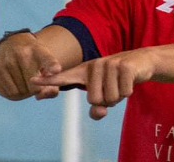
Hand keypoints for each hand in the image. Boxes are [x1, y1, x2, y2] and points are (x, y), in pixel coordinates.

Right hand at [0, 32, 61, 100]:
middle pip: (33, 86)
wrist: (10, 44)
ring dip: (25, 92)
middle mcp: (20, 55)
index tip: (57, 70)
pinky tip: (17, 84)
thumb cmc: (33, 56)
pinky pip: (8, 93)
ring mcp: (5, 63)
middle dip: (36, 89)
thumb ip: (53, 77)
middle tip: (36, 83)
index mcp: (37, 50)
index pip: (46, 58)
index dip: (52, 65)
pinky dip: (14, 93)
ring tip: (26, 83)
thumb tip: (45, 93)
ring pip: (19, 92)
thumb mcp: (45, 59)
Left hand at [31, 49, 152, 119]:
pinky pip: (124, 93)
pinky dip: (129, 91)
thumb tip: (99, 112)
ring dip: (119, 97)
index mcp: (85, 72)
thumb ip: (98, 109)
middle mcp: (95, 66)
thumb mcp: (106, 96)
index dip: (48, 80)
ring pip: (110, 99)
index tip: (32, 81)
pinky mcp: (124, 66)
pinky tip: (130, 81)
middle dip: (107, 101)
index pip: (64, 77)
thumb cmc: (118, 80)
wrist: (141, 62)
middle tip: (113, 88)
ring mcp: (109, 64)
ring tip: (121, 84)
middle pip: (94, 100)